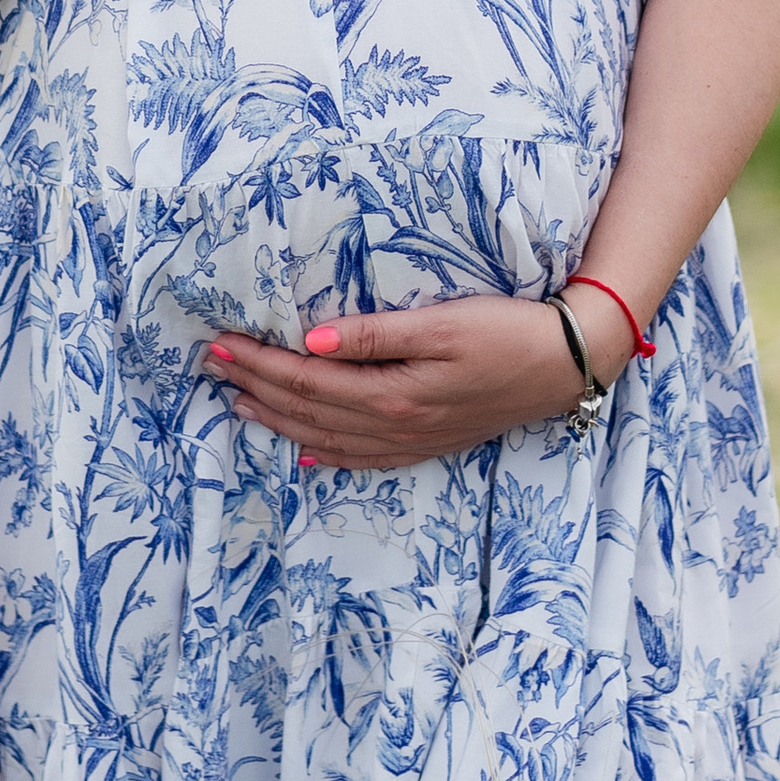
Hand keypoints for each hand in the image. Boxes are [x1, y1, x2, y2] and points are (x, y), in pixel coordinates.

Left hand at [204, 290, 632, 471]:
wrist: (566, 365)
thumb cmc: (507, 332)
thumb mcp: (442, 322)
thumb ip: (375, 335)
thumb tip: (310, 341)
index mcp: (391, 395)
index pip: (306, 380)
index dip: (259, 363)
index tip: (221, 345)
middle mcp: (394, 426)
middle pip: (308, 409)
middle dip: (256, 387)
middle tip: (213, 367)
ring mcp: (411, 440)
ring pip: (328, 437)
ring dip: (280, 419)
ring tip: (240, 403)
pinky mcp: (429, 442)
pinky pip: (364, 458)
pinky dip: (328, 454)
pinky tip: (307, 451)